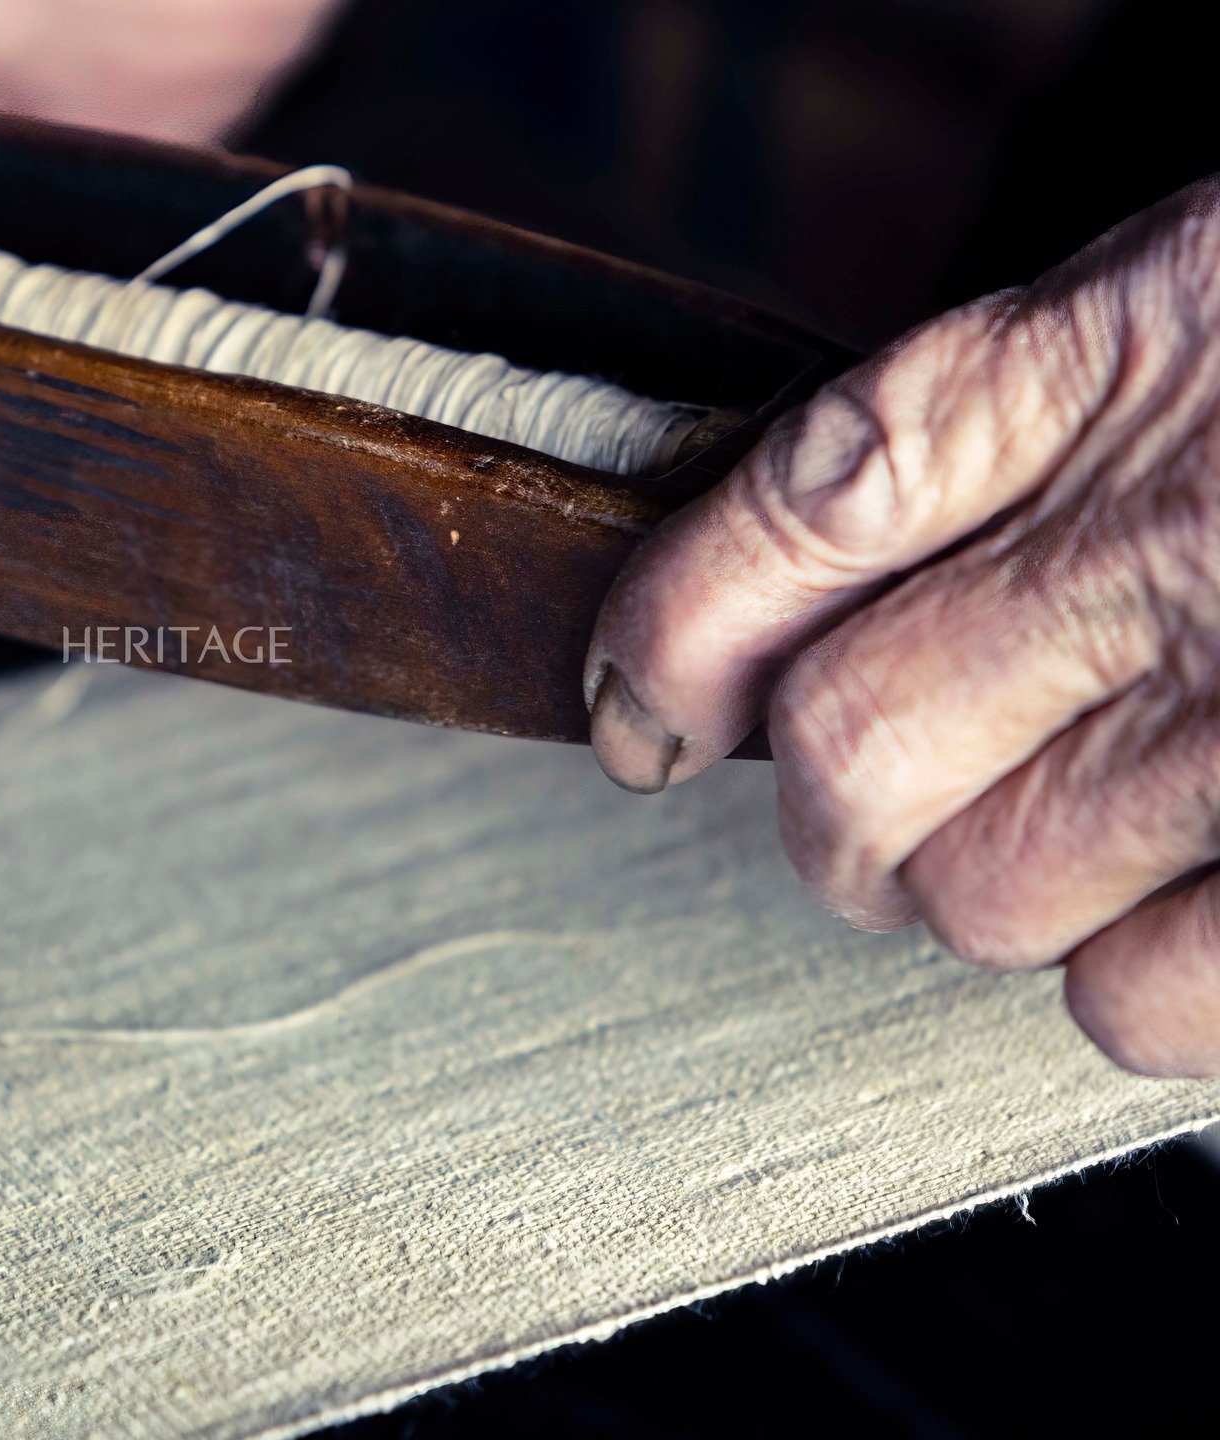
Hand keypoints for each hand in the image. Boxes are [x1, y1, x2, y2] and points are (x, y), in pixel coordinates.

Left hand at [586, 177, 1219, 1077]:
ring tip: (1091, 831)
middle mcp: (1173, 536)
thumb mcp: (1203, 292)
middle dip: (831, 815)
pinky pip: (1136, 999)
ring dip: (989, 894)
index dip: (669, 631)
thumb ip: (1019, 422)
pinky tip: (1198, 901)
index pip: (790, 507)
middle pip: (846, 750)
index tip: (638, 707)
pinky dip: (1135, 979)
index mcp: (1115, 357)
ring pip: (974, 896)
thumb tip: (796, 588)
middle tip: (869, 815)